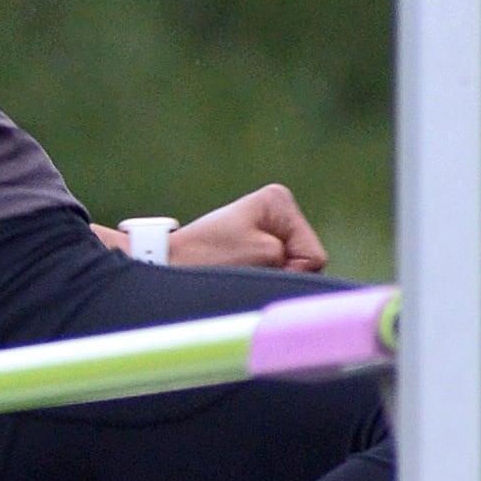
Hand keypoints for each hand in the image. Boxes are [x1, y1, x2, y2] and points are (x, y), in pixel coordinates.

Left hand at [168, 184, 328, 271]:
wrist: (167, 264)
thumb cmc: (209, 257)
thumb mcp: (265, 255)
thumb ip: (300, 263)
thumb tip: (312, 277)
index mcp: (280, 201)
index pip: (313, 255)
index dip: (291, 271)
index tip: (256, 266)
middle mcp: (278, 211)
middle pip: (306, 263)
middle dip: (282, 274)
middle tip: (247, 271)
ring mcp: (268, 230)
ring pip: (292, 272)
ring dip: (270, 278)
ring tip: (240, 272)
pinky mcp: (257, 247)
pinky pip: (276, 273)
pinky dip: (261, 279)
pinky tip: (240, 275)